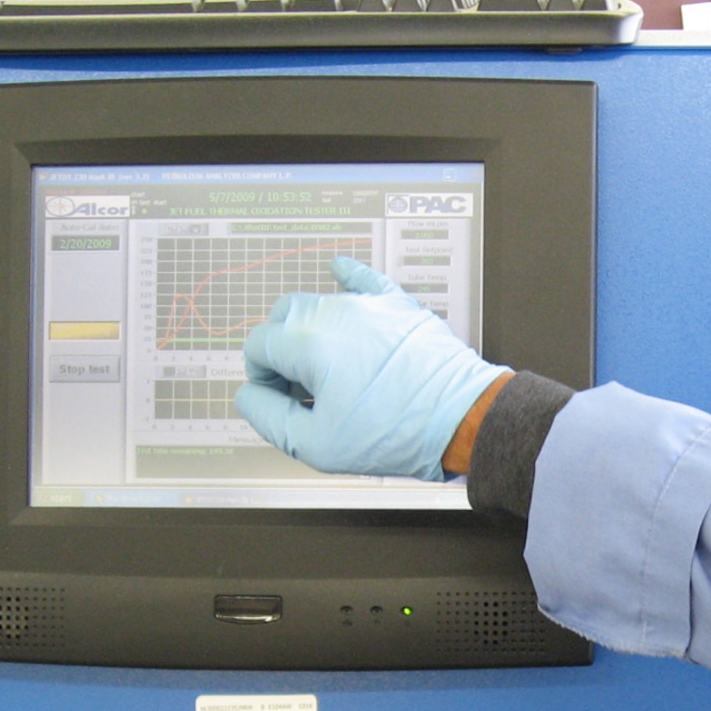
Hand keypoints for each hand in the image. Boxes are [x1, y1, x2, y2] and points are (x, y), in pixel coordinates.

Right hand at [235, 256, 508, 481]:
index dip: (261, 378)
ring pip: (319, 305)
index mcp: (309, 342)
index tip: (283, 402)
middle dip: (282, 353)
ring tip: (331, 374)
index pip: (259, 345)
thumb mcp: (315, 444)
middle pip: (283, 319)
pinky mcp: (398, 306)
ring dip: (311, 334)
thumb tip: (249, 394)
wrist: (461, 420)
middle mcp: (336, 312)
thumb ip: (268, 416)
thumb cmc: (393, 435)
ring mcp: (369, 304)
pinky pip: (365, 278)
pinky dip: (347, 275)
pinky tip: (338, 267)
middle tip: (303, 392)